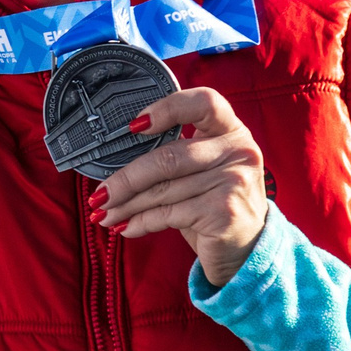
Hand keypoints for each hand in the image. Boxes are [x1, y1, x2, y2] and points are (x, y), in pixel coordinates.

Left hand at [90, 87, 270, 285]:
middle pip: (168, 157)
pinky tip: (126, 227)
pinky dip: (141, 223)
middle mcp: (238, 151)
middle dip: (126, 178)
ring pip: (163, 190)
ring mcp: (233, 182)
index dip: (167, 108)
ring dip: (127, 205)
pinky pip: (168, 214)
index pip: (204, 102)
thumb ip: (176, 154)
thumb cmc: (216, 202)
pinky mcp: (224, 212)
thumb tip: (117, 161)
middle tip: (100, 194)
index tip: (134, 126)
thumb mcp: (205, 169)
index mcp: (231, 130)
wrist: (249, 247)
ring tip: (104, 214)